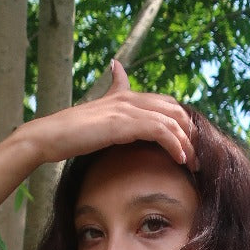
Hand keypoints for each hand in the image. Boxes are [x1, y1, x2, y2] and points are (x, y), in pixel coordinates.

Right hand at [24, 60, 197, 171]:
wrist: (50, 137)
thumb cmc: (70, 134)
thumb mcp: (96, 121)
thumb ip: (111, 112)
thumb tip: (115, 86)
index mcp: (124, 96)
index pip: (165, 102)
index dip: (182, 121)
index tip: (190, 145)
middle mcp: (129, 98)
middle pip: (174, 108)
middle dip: (191, 132)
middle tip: (199, 156)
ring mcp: (127, 108)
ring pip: (172, 119)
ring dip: (187, 143)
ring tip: (195, 163)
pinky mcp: (124, 123)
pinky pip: (160, 130)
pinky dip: (175, 144)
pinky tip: (181, 159)